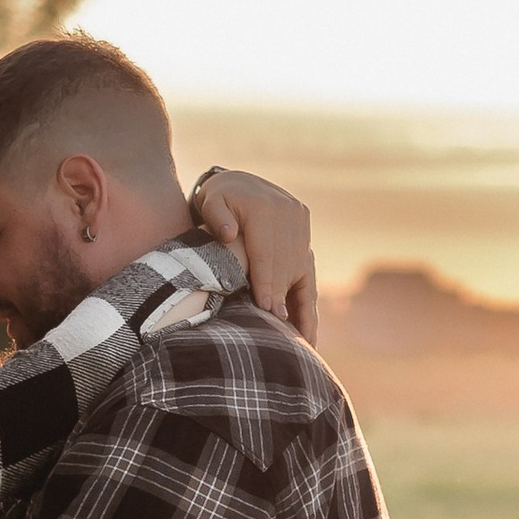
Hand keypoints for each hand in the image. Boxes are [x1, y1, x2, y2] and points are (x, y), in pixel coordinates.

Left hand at [191, 165, 318, 345]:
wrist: (240, 181)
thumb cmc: (217, 198)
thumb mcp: (210, 201)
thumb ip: (216, 217)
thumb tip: (228, 234)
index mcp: (262, 208)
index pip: (266, 253)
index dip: (268, 283)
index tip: (268, 310)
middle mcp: (288, 213)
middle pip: (287, 264)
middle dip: (285, 299)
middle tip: (284, 333)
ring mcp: (301, 221)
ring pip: (302, 267)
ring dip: (302, 302)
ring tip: (304, 338)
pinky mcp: (305, 229)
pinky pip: (308, 266)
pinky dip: (307, 295)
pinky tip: (308, 322)